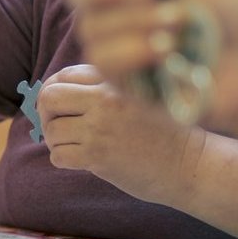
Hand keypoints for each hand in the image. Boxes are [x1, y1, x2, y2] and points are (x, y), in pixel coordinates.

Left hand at [36, 64, 205, 206]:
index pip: (64, 75)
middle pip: (49, 97)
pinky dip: (62, 158)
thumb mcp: (138, 94)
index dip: (55, 89)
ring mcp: (100, 128)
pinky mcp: (98, 156)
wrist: (192, 163)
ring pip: (51, 129)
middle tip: (57, 123)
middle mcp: (105, 100)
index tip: (62, 105)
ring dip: (56, 139)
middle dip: (46, 112)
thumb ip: (105, 85)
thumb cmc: (165, 130)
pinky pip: (58, 155)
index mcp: (115, 80)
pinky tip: (79, 159)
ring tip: (74, 143)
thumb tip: (55, 87)